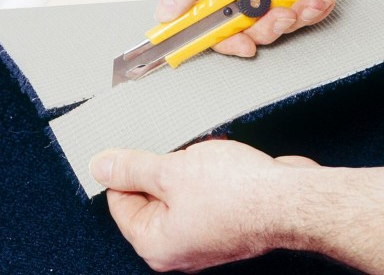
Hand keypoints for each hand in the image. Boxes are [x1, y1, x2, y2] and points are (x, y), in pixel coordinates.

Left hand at [89, 140, 318, 271]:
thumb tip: (100, 167)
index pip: (119, 203)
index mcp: (157, 242)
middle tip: (168, 146)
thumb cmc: (238, 193)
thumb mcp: (172, 172)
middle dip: (157, 166)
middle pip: (149, 196)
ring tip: (196, 151)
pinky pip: (199, 189)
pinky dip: (201, 170)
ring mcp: (202, 230)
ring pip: (177, 189)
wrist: (291, 198)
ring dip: (182, 164)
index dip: (121, 172)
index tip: (125, 148)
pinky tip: (213, 155)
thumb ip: (132, 169)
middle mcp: (178, 244)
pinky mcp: (221, 216)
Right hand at [155, 0, 382, 56]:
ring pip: (266, 29)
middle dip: (258, 28)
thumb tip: (164, 12)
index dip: (208, 34)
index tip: (225, 43)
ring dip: (286, 20)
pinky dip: (307, 13)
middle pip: (234, 28)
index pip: (197, 14)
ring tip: (296, 2)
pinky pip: (293, 20)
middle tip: (271, 16)